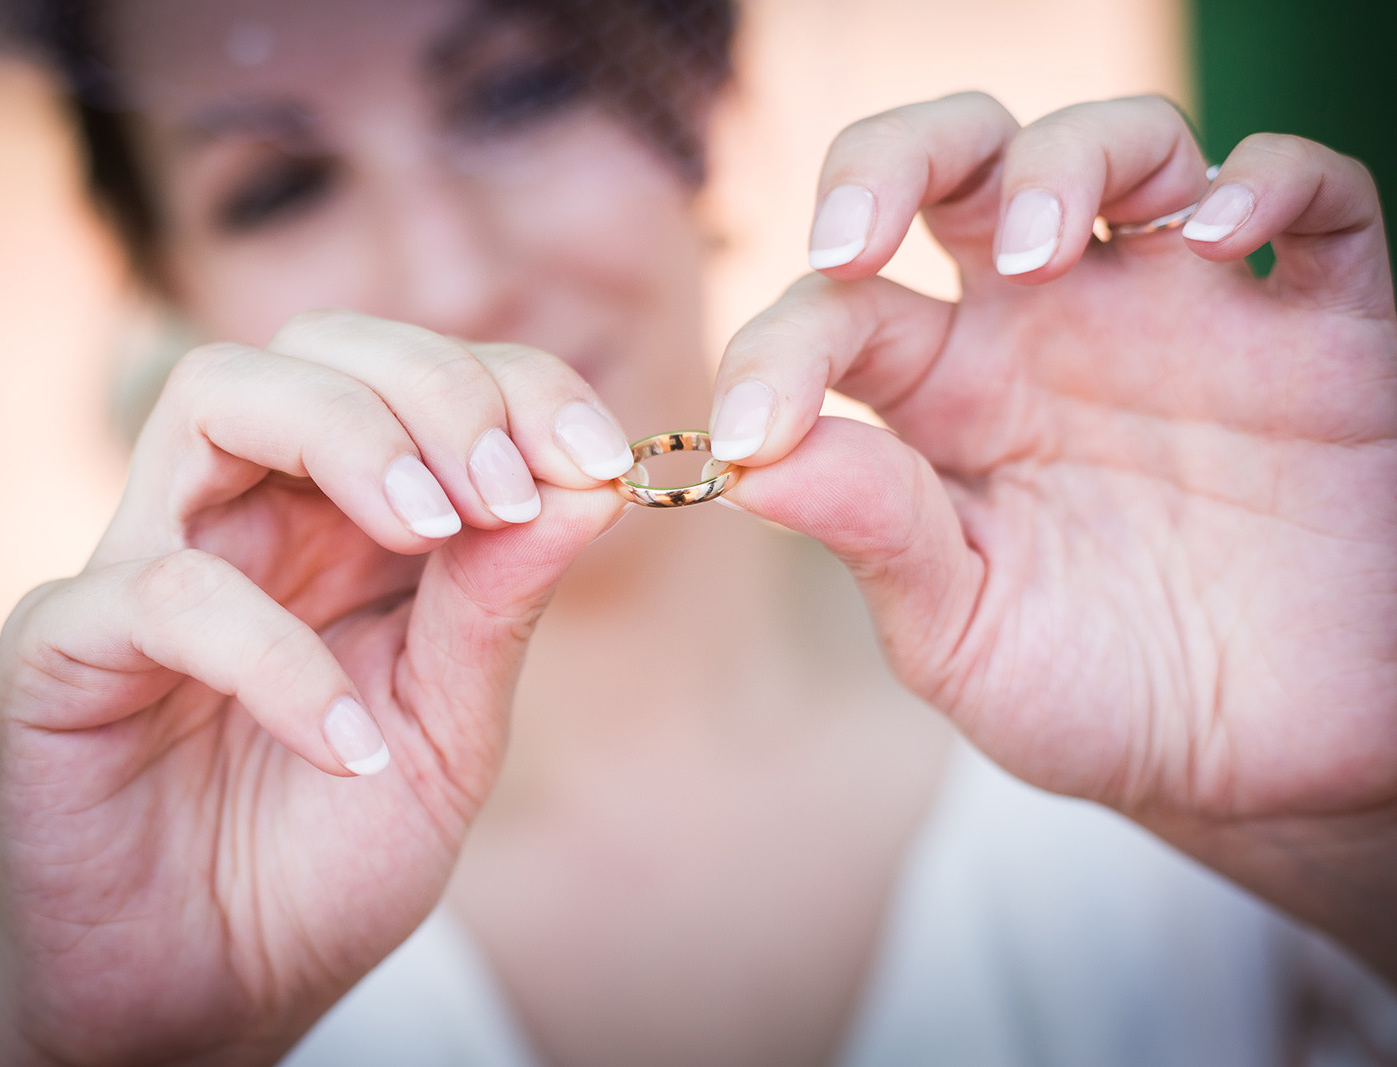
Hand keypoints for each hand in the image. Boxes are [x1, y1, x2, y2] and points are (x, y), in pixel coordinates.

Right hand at [0, 311, 630, 1065]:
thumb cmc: (329, 853)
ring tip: (436, 531)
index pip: (416, 375)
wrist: (214, 994)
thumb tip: (591, 480)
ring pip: (215, 397)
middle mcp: (243, 517)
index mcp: (341, 520)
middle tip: (509, 490)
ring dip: (347, 437)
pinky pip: (163, 592)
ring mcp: (146, 565)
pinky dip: (275, 653)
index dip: (512, 386)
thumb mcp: (449, 725)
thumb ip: (500, 601)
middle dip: (433, 389)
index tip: (596, 460)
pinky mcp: (65, 649)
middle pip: (316, 347)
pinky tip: (354, 749)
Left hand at [711, 93, 1396, 974]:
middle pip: (955, 166)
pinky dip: (1269, 183)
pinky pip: (1312, 198)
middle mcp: (1047, 330)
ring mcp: (1180, 315)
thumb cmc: (1092, 694)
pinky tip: (1216, 237)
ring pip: (1121, 150)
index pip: (837, 314)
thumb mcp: (964, 636)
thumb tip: (750, 463)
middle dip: (890, 163)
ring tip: (1034, 252)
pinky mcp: (1318, 332)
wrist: (1254, 764)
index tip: (754, 433)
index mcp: (943, 398)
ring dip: (1064, 164)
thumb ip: (873, 537)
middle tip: (851, 239)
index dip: (776, 352)